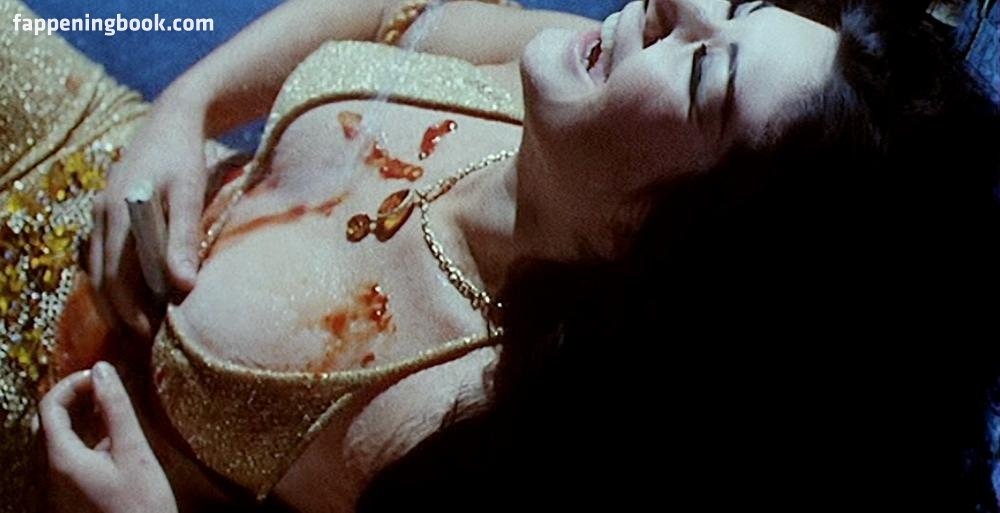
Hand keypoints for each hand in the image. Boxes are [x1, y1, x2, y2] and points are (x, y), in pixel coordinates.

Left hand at [40, 362, 177, 512]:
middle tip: (105, 388)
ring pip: (56, 437)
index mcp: (62, 457)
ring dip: (79, 416)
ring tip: (110, 408)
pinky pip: (65, 455)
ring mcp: (58, 483)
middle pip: (48, 420)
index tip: (101, 377)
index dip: (72, 383)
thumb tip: (103, 370)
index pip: (49, 405)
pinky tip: (109, 440)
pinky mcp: (69, 491)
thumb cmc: (141, 504)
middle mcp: (51, 471)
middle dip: (73, 397)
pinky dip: (82, 436)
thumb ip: (116, 408)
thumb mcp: (134, 451)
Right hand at [90, 90, 208, 335]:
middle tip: (143, 336)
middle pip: (102, 276)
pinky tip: (132, 291)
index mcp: (117, 214)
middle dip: (120, 309)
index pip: (115, 277)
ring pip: (97, 266)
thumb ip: (183, 240)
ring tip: (139, 320)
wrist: (172, 120)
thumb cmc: (185, 157)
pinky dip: (112, 276)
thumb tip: (182, 286)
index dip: (129, 309)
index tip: (147, 333)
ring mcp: (98, 212)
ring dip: (115, 295)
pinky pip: (99, 252)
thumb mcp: (188, 195)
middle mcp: (100, 215)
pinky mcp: (105, 210)